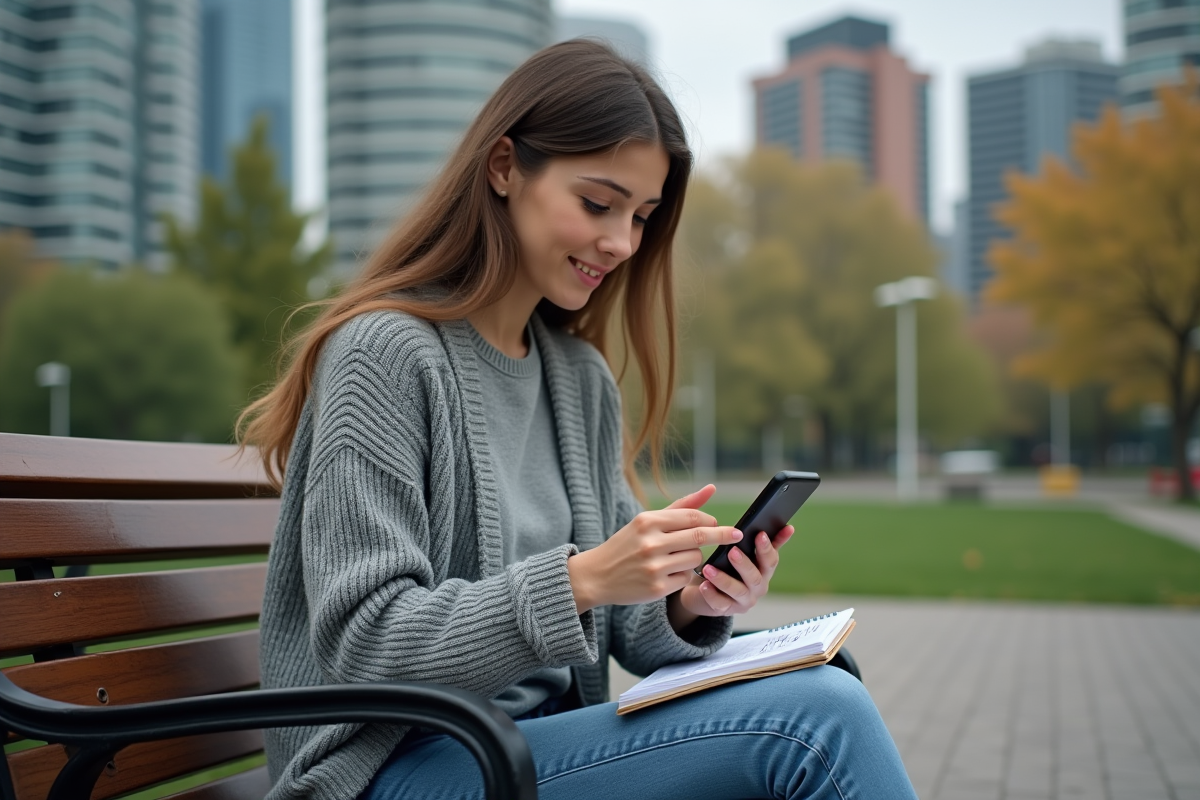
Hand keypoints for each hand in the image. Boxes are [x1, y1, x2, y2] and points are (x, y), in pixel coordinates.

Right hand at [567, 484, 742, 613]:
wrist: (596, 575)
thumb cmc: (627, 544)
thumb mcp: (647, 521)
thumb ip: (682, 506)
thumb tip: (712, 488)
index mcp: (648, 521)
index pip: (692, 517)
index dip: (711, 521)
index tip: (721, 525)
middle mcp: (651, 542)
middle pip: (700, 536)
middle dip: (722, 535)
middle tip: (736, 535)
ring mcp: (654, 566)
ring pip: (696, 559)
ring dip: (696, 558)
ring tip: (678, 558)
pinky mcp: (657, 588)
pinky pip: (686, 578)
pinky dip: (683, 575)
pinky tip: (668, 574)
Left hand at [671, 525, 794, 623]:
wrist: (709, 591)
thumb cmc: (731, 567)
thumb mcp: (749, 554)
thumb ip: (768, 542)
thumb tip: (788, 527)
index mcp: (764, 572)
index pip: (771, 561)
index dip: (767, 548)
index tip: (760, 534)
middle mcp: (757, 588)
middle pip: (754, 577)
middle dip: (744, 564)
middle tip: (732, 551)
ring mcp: (743, 601)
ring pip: (737, 591)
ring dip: (723, 579)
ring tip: (708, 568)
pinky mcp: (726, 610)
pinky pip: (719, 604)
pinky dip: (711, 594)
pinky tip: (704, 585)